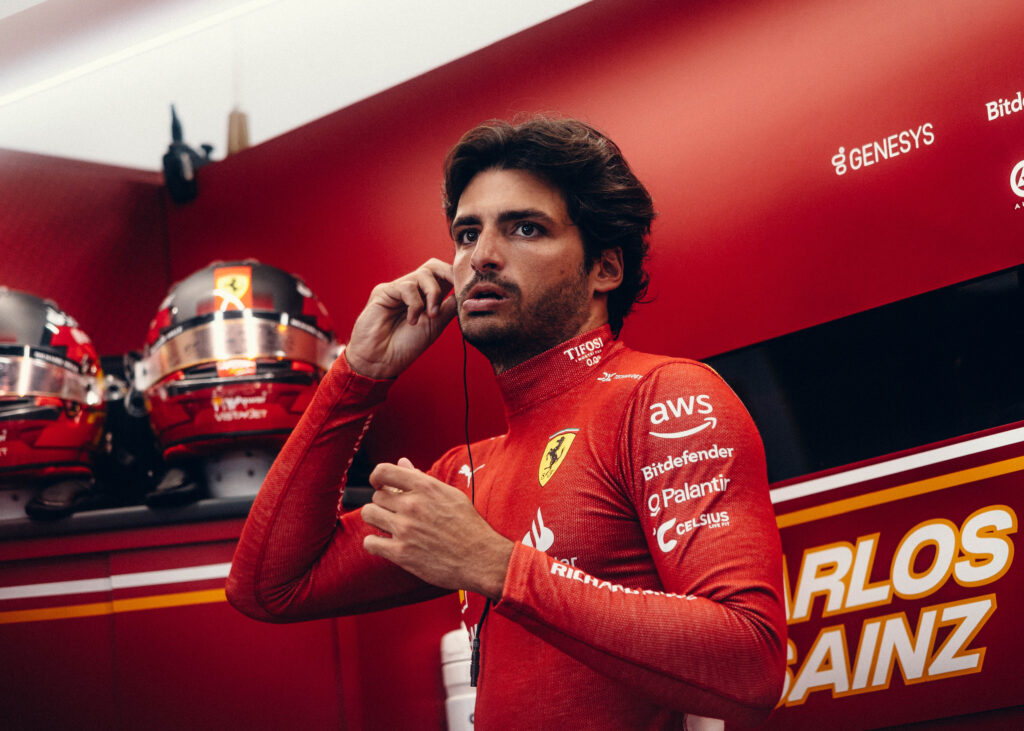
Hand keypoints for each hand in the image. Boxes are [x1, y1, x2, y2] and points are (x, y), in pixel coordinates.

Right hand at [345, 259, 457, 379]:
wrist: (382, 360)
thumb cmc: (406, 346)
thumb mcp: (436, 325)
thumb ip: (449, 307)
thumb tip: (465, 292)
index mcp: (426, 297)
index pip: (443, 276)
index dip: (456, 277)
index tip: (468, 288)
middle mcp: (413, 290)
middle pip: (433, 266)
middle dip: (448, 273)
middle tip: (457, 288)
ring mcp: (398, 289)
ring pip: (423, 274)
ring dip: (433, 294)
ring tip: (430, 316)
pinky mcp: (384, 291)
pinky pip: (407, 286)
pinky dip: (415, 304)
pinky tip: (411, 320)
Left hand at [361, 458, 512, 600]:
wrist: (480, 558)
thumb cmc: (468, 525)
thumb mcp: (450, 495)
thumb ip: (422, 478)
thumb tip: (403, 462)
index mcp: (425, 487)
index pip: (383, 471)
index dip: (377, 478)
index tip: (380, 485)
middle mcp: (412, 505)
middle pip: (376, 496)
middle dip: (383, 503)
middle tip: (395, 513)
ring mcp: (405, 529)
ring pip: (368, 514)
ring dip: (376, 519)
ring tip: (388, 525)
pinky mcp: (401, 553)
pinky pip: (370, 542)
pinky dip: (375, 543)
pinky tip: (386, 544)